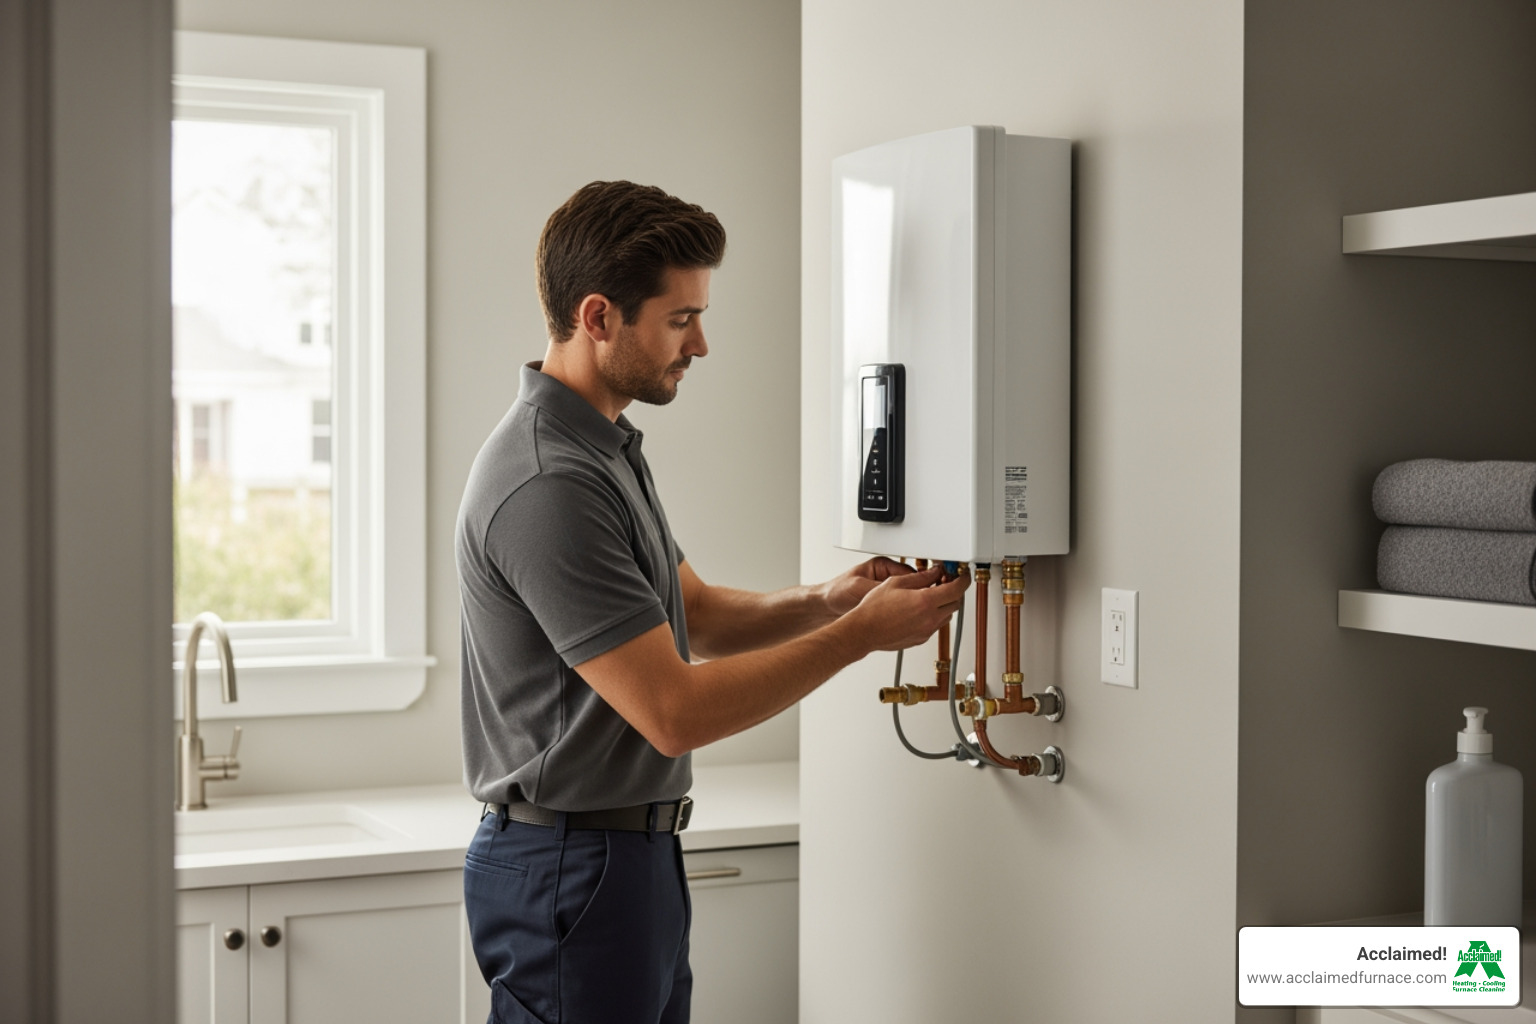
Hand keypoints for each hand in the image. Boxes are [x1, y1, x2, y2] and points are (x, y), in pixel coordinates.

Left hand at [821, 556, 913, 615]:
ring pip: (906, 596)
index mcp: (882, 566)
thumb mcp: (859, 587)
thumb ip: (880, 588)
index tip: (926, 591)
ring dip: (910, 604)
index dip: (919, 583)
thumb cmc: (837, 592)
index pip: (909, 573)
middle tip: (921, 603)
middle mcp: (886, 577)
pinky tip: (905, 618)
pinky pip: (900, 607)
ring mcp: (885, 591)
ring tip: (912, 611)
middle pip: (911, 585)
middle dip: (916, 594)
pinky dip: (903, 612)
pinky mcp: (883, 604)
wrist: (825, 607)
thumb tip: (899, 591)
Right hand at [844, 565, 969, 651]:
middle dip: (954, 591)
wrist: (864, 631)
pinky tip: (921, 608)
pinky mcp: (921, 639)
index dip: (963, 580)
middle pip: (955, 603)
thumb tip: (934, 573)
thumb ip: (920, 577)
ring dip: (945, 604)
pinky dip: (935, 615)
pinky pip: (936, 625)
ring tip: (931, 595)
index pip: (956, 589)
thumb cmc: (874, 609)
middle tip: (945, 582)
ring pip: (947, 616)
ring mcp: (926, 631)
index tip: (963, 576)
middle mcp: (930, 619)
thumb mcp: (896, 583)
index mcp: (925, 602)